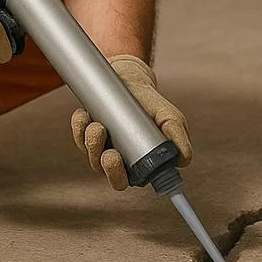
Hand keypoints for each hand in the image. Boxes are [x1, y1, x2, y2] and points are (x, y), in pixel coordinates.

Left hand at [71, 54, 191, 190]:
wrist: (132, 81)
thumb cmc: (152, 104)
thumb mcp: (170, 118)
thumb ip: (178, 138)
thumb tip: (183, 161)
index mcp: (137, 164)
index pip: (126, 180)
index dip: (119, 177)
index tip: (119, 162)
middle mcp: (117, 160)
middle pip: (105, 173)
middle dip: (107, 166)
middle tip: (110, 152)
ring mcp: (99, 146)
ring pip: (91, 153)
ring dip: (92, 141)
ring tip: (98, 124)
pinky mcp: (85, 131)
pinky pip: (78, 133)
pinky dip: (79, 125)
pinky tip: (84, 114)